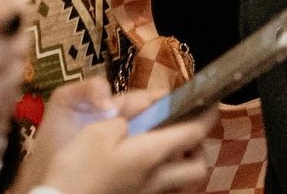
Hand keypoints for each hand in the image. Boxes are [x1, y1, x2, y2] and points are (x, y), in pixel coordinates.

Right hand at [15, 88, 209, 193]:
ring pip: (181, 182)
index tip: (210, 102)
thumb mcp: (96, 132)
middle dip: (198, 148)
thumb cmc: (76, 171)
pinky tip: (144, 168)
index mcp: (153, 154)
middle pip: (198, 166)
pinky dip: (163, 178)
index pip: (195, 132)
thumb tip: (137, 118)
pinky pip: (162, 190)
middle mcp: (157, 178)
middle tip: (184, 131)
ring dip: (181, 164)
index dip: (207, 114)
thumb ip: (123, 119)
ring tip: (164, 149)